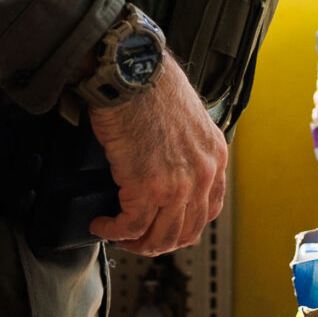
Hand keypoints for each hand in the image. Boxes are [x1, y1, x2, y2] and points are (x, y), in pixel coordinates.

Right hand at [88, 57, 227, 255]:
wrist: (133, 74)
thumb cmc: (151, 85)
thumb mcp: (187, 117)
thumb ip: (187, 147)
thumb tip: (167, 166)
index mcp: (215, 156)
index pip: (209, 210)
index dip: (184, 227)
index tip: (165, 227)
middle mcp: (203, 174)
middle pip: (185, 232)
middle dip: (157, 241)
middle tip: (136, 238)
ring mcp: (178, 185)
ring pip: (160, 237)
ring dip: (135, 242)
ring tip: (117, 234)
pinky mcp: (147, 188)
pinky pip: (130, 227)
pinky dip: (113, 231)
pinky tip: (102, 224)